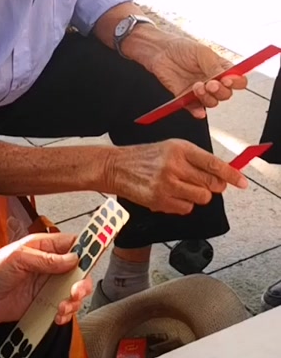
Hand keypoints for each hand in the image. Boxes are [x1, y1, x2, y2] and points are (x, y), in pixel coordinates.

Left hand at [0, 233, 91, 326]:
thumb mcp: (18, 258)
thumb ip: (46, 259)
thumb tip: (72, 259)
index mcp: (44, 247)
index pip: (73, 243)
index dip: (88, 247)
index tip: (99, 251)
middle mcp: (50, 266)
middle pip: (80, 271)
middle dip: (82, 282)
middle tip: (75, 291)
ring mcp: (48, 286)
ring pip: (75, 292)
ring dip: (73, 301)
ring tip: (61, 307)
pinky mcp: (45, 304)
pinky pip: (64, 308)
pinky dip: (65, 314)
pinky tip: (58, 315)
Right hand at [107, 138, 246, 214]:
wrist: (116, 167)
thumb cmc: (146, 158)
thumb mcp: (171, 149)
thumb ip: (195, 159)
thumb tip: (220, 175)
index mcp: (180, 149)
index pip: (213, 164)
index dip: (231, 175)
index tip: (241, 182)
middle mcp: (174, 165)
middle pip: (211, 184)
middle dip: (214, 187)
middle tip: (207, 185)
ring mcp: (166, 184)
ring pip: (201, 198)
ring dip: (197, 196)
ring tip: (183, 189)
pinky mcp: (159, 200)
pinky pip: (186, 208)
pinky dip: (182, 204)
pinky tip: (170, 195)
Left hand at [147, 37, 246, 118]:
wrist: (160, 53)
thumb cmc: (182, 49)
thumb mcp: (202, 52)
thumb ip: (214, 66)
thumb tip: (227, 75)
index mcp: (221, 69)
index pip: (237, 81)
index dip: (236, 83)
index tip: (228, 80)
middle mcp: (213, 81)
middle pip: (226, 94)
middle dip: (220, 91)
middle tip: (211, 84)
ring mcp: (200, 91)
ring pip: (212, 102)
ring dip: (207, 98)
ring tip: (197, 86)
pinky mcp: (187, 98)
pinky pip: (195, 109)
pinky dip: (198, 112)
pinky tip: (198, 110)